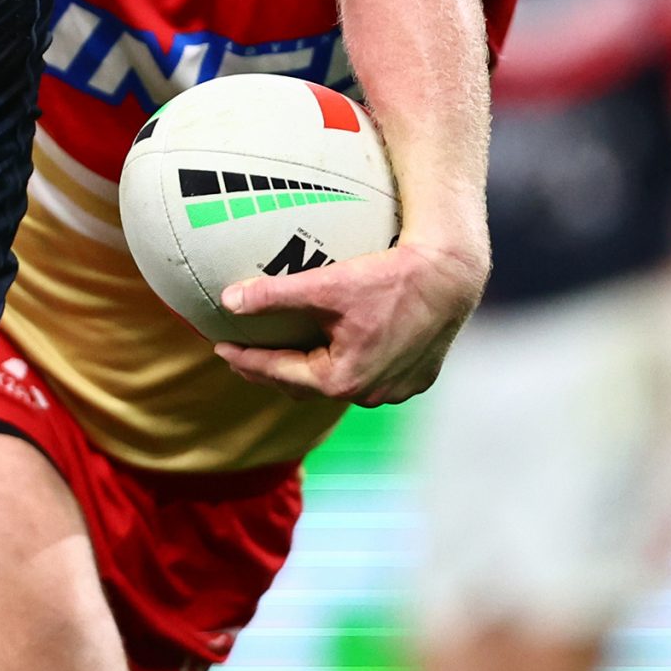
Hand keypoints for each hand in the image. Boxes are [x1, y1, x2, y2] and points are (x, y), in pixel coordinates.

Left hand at [212, 239, 484, 406]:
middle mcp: (370, 394)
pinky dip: (342, 368)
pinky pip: (368, 379)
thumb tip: (228, 300)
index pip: (279, 372)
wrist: (450, 276)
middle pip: (306, 387)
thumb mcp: (326, 284)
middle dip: (270, 372)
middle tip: (242, 355)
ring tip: (281, 353)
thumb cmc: (389, 278)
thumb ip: (273, 295)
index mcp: (343, 379)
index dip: (246, 360)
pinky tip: (331, 350)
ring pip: (338, 386)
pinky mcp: (415, 379)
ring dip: (308, 373)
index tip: (220, 347)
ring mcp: (395, 391)